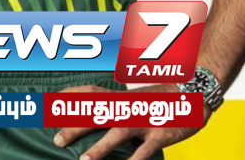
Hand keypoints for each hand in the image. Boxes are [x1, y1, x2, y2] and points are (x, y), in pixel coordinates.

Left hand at [53, 84, 207, 159]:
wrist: (194, 91)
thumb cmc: (162, 97)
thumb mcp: (136, 96)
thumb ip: (117, 103)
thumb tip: (99, 110)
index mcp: (121, 97)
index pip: (89, 93)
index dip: (69, 96)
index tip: (50, 103)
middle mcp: (128, 108)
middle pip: (96, 115)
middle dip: (75, 127)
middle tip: (56, 140)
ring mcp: (143, 121)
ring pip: (117, 134)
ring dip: (100, 148)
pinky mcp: (161, 135)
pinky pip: (145, 150)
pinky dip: (135, 159)